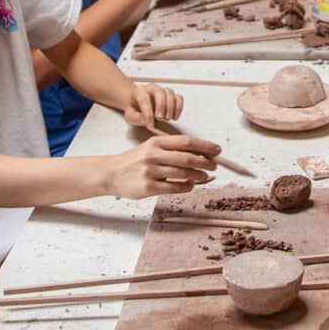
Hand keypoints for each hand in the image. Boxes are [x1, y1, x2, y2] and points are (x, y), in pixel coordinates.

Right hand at [101, 135, 221, 197]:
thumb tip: (199, 153)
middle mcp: (154, 155)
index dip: (204, 146)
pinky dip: (186, 187)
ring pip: (183, 173)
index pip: (186, 141)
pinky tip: (190, 185)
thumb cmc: (135, 160)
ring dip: (198, 175)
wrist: (111, 173)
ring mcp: (151, 171)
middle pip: (188, 157)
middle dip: (205, 162)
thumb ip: (171, 149)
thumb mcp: (151, 147)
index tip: (217, 150)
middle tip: (215, 165)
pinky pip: (174, 187)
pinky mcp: (148, 187)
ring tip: (205, 176)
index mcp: (156, 142)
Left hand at [122, 82, 183, 128]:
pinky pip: (179, 98)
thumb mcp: (130, 115)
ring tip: (167, 118)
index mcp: (140, 91)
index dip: (148, 113)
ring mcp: (163, 91)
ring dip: (171, 108)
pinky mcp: (172, 96)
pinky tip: (174, 117)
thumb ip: (135, 117)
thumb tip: (145, 119)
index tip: (150, 124)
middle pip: (160, 93)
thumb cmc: (135, 109)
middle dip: (161, 106)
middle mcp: (152, 88)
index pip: (144, 99)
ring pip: (170, 94)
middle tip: (160, 118)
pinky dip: (179, 108)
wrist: (139, 105)